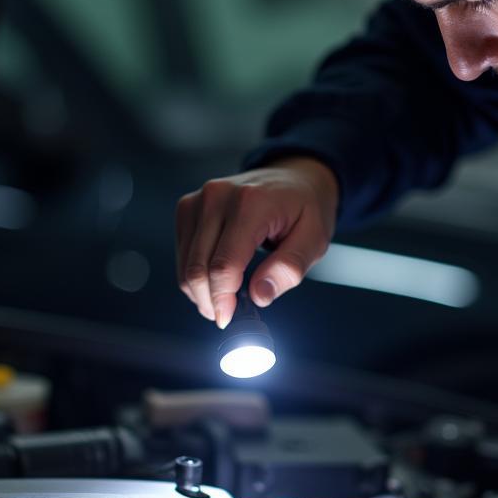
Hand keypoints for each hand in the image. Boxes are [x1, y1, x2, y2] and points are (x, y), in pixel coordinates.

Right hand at [175, 156, 338, 327]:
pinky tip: (216, 280)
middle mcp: (218, 196)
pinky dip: (195, 275)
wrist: (294, 178)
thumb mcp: (314, 239)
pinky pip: (183, 253)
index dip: (222, 299)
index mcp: (251, 203)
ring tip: (224, 300)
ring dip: (201, 291)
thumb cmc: (306, 208)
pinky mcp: (188, 207)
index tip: (228, 320)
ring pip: (187, 264)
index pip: (224, 264)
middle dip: (210, 301)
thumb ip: (288, 268)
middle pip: (199, 268)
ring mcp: (199, 199)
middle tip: (227, 316)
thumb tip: (259, 296)